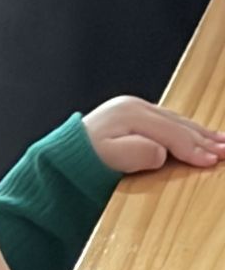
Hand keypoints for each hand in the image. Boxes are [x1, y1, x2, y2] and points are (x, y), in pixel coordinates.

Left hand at [83, 96, 224, 173]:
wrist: (62, 155)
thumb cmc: (81, 160)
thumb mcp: (108, 158)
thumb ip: (136, 155)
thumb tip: (160, 152)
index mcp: (131, 115)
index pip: (172, 134)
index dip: (194, 148)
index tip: (212, 161)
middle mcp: (135, 108)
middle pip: (178, 125)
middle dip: (205, 139)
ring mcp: (135, 110)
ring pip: (176, 122)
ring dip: (200, 133)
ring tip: (222, 142)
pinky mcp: (134, 116)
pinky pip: (168, 122)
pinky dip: (186, 130)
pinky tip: (199, 136)